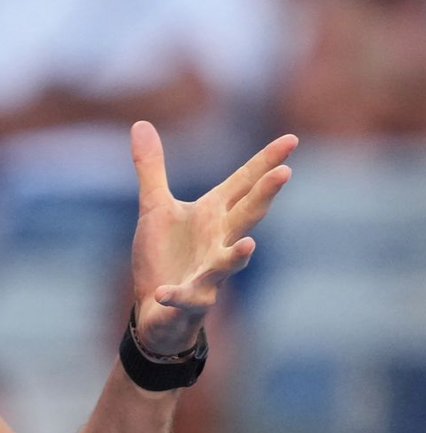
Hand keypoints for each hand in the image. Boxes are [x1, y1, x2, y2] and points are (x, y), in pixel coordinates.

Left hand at [129, 121, 295, 353]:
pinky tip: (163, 292)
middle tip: (285, 172)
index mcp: (213, 215)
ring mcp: (209, 274)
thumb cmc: (164, 255)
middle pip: (246, 216)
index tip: (292, 139)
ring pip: (229, 263)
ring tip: (249, 246)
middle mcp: (218, 242)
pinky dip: (175, 295)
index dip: (265, 162)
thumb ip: (152, 168)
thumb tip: (141, 124)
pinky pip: (184, 298)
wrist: (157, 308)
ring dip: (237, 255)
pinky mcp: (190, 301)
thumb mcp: (155, 207)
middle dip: (264, 196)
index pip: (243, 184)